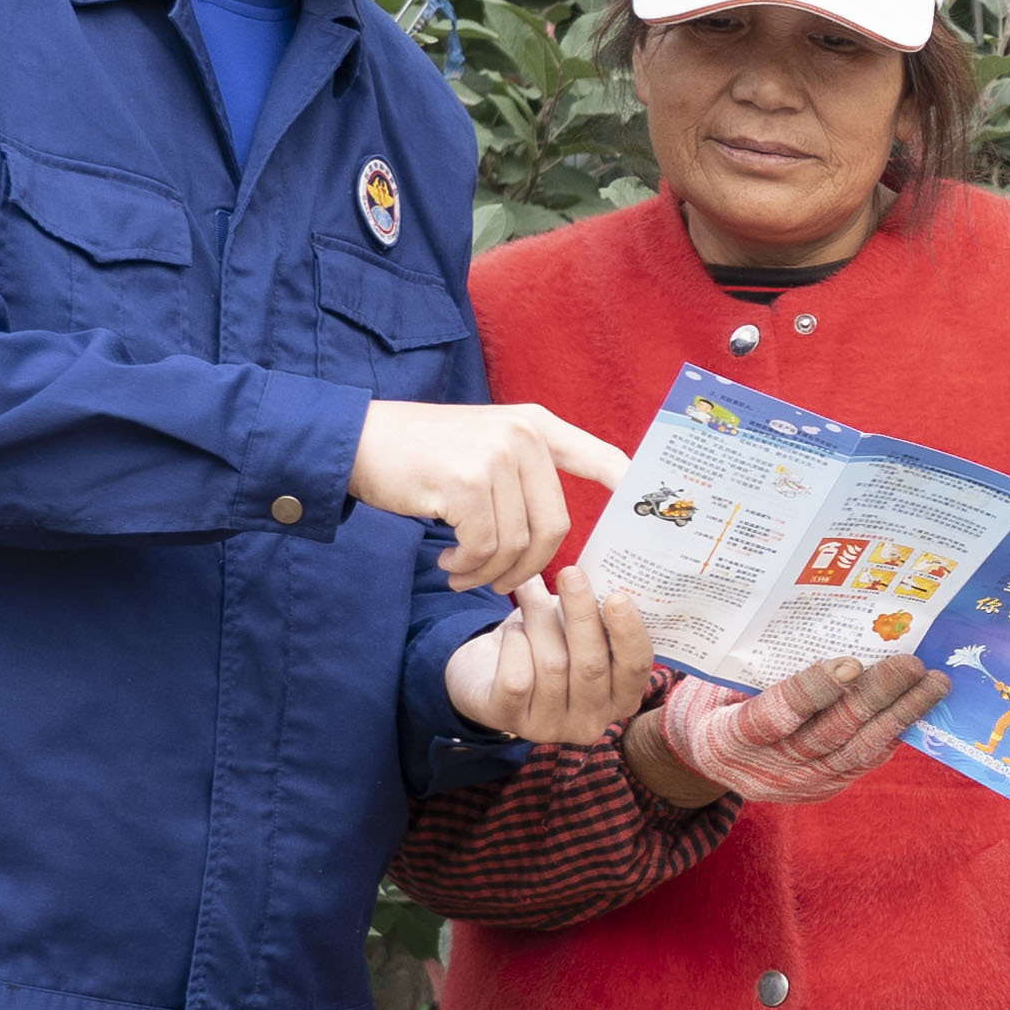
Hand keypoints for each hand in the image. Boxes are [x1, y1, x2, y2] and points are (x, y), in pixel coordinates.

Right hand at [351, 399, 633, 591]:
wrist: (357, 441)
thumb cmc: (423, 457)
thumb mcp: (485, 448)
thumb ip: (525, 474)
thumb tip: (561, 531)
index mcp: (536, 426)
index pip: (602, 458)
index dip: (631, 490)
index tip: (652, 520)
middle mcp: (522, 436)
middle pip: (556, 527)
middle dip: (528, 567)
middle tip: (496, 583)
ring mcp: (494, 456)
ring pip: (517, 544)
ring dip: (489, 573)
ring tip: (462, 573)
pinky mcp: (464, 482)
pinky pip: (484, 547)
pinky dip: (467, 567)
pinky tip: (447, 562)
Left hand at [442, 577, 654, 745]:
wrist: (488, 671)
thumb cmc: (547, 643)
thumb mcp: (579, 631)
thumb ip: (599, 617)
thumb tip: (606, 580)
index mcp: (620, 698)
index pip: (635, 669)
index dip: (628, 633)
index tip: (617, 596)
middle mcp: (590, 721)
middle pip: (592, 666)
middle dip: (581, 614)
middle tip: (571, 573)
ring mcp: (550, 727)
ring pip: (552, 665)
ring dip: (538, 617)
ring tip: (528, 588)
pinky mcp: (511, 720)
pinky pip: (517, 678)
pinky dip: (513, 643)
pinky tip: (511, 631)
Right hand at [650, 654, 940, 807]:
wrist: (704, 757)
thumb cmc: (714, 700)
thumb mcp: (717, 680)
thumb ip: (759, 667)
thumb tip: (823, 629)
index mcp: (728, 737)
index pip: (777, 714)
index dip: (816, 690)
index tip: (853, 662)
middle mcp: (763, 770)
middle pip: (829, 734)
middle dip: (876, 697)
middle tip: (912, 665)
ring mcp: (793, 787)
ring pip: (855, 752)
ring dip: (898, 717)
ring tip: (933, 686)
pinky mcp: (817, 792)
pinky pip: (859, 765)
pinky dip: (890, 736)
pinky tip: (917, 710)